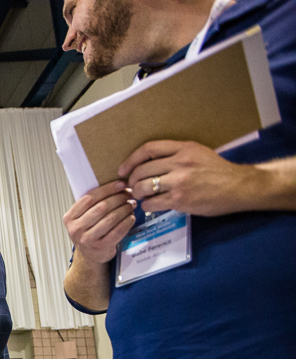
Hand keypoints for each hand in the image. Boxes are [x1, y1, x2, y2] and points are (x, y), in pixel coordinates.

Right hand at [63, 180, 135, 263]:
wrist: (89, 255)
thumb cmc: (89, 231)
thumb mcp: (82, 217)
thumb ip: (92, 203)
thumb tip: (116, 185)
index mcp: (69, 218)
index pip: (89, 198)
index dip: (107, 189)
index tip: (120, 184)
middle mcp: (76, 229)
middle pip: (101, 207)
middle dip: (118, 198)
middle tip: (129, 194)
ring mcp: (87, 239)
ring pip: (111, 218)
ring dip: (124, 209)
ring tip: (131, 204)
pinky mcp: (101, 247)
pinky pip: (118, 231)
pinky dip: (127, 222)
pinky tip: (131, 217)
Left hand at [120, 140, 264, 215]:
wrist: (240, 187)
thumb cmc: (219, 171)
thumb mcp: (199, 153)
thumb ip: (176, 154)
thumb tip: (150, 163)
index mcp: (184, 148)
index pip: (148, 149)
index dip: (131, 160)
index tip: (123, 169)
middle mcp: (180, 162)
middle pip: (141, 170)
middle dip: (132, 181)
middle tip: (133, 187)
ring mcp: (179, 181)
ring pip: (143, 186)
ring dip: (137, 193)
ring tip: (141, 196)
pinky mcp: (180, 199)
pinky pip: (152, 203)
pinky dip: (147, 205)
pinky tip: (151, 205)